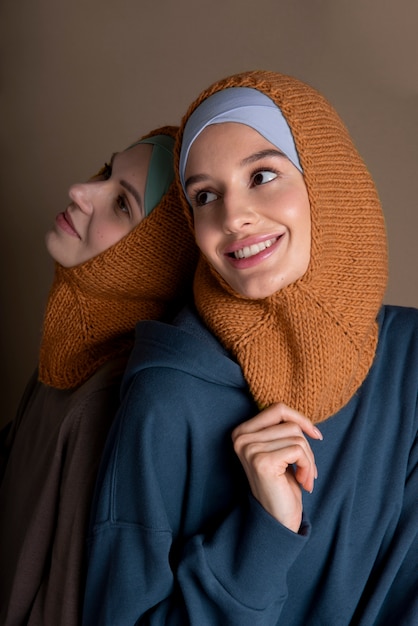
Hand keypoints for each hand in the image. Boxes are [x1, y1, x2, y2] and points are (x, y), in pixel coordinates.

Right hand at [232, 403, 322, 532]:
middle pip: (290, 424)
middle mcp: (241, 438)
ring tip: (305, 478)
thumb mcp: (280, 450)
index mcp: (241, 432)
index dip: (300, 419)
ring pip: (297, 438)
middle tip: (308, 469)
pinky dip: (307, 467)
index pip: (277, 409)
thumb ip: (282, 430)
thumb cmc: (282, 485)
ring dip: (309, 460)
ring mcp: (250, 449)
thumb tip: (303, 418)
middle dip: (307, 446)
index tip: (315, 435)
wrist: (278, 520)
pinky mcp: (262, 461)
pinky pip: (298, 451)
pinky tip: (303, 483)